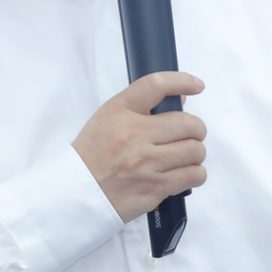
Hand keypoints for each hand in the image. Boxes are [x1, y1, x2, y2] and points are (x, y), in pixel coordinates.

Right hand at [73, 71, 207, 221]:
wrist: (75, 191)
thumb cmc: (93, 153)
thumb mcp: (109, 117)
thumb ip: (143, 104)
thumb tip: (183, 97)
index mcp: (120, 114)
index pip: (156, 85)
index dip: (182, 80)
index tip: (196, 85)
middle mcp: (135, 137)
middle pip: (188, 124)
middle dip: (195, 129)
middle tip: (188, 134)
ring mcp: (146, 166)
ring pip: (195, 152)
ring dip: (194, 153)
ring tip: (183, 156)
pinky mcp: (154, 190)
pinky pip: (192, 176)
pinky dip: (194, 173)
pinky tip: (182, 172)